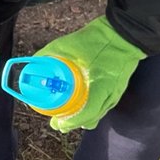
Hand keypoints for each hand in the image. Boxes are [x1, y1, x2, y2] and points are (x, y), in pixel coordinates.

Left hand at [36, 16, 145, 131]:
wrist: (123, 35)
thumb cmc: (98, 39)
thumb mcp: (69, 44)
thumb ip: (50, 54)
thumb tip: (35, 63)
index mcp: (101, 83)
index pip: (88, 112)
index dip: (72, 121)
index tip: (58, 123)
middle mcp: (110, 92)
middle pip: (91, 119)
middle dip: (72, 124)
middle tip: (57, 124)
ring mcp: (115, 93)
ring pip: (97, 116)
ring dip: (82, 120)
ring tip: (67, 121)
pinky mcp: (116, 91)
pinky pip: (102, 108)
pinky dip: (90, 113)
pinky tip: (81, 112)